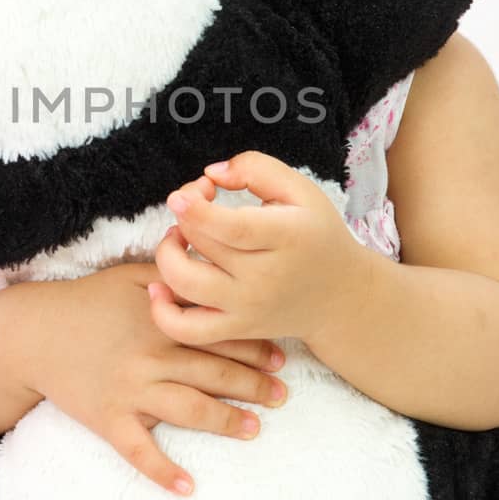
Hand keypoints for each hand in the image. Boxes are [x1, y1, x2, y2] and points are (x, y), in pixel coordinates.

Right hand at [26, 261, 288, 498]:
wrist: (33, 334)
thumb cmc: (85, 302)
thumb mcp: (130, 276)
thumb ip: (172, 275)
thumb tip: (211, 265)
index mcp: (162, 321)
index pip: (220, 334)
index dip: (255, 346)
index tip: (281, 355)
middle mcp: (152, 357)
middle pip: (215, 373)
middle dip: (255, 385)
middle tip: (282, 395)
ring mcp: (131, 391)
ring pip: (191, 410)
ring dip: (227, 421)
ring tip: (255, 428)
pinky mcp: (109, 420)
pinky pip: (139, 452)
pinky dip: (163, 472)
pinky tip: (188, 488)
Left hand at [149, 151, 364, 349]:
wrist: (339, 296)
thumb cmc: (315, 234)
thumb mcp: (300, 190)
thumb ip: (256, 169)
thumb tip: (210, 174)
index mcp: (287, 236)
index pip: (233, 227)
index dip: (196, 210)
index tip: (180, 196)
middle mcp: (266, 276)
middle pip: (203, 245)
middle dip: (185, 215)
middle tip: (195, 203)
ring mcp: (249, 307)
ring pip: (186, 285)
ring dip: (167, 255)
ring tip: (178, 238)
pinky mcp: (236, 328)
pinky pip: (187, 330)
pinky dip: (162, 312)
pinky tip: (159, 286)